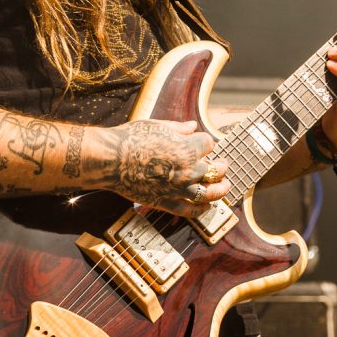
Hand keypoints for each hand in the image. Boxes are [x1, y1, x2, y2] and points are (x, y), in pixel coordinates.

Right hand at [88, 119, 229, 215]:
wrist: (111, 160)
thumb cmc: (132, 139)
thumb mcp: (157, 126)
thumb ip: (179, 128)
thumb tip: (192, 126)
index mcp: (187, 149)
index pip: (208, 144)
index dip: (206, 143)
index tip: (203, 142)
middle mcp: (187, 170)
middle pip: (215, 170)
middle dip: (221, 166)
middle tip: (222, 165)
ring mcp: (178, 189)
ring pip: (209, 193)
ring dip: (220, 190)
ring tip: (225, 186)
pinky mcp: (166, 202)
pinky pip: (189, 210)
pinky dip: (201, 209)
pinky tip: (207, 206)